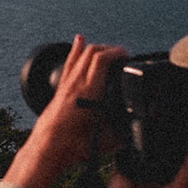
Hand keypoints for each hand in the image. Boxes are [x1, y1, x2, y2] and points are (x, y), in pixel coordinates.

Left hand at [2, 36, 126, 187]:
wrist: (49, 148)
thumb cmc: (74, 146)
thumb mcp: (105, 143)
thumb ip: (123, 137)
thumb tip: (138, 135)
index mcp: (89, 92)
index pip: (102, 59)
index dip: (117, 53)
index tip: (128, 55)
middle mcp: (76, 83)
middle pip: (92, 52)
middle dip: (110, 49)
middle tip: (123, 56)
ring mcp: (67, 84)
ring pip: (80, 55)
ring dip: (96, 49)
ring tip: (109, 50)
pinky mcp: (61, 88)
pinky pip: (69, 62)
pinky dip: (76, 49)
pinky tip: (79, 40)